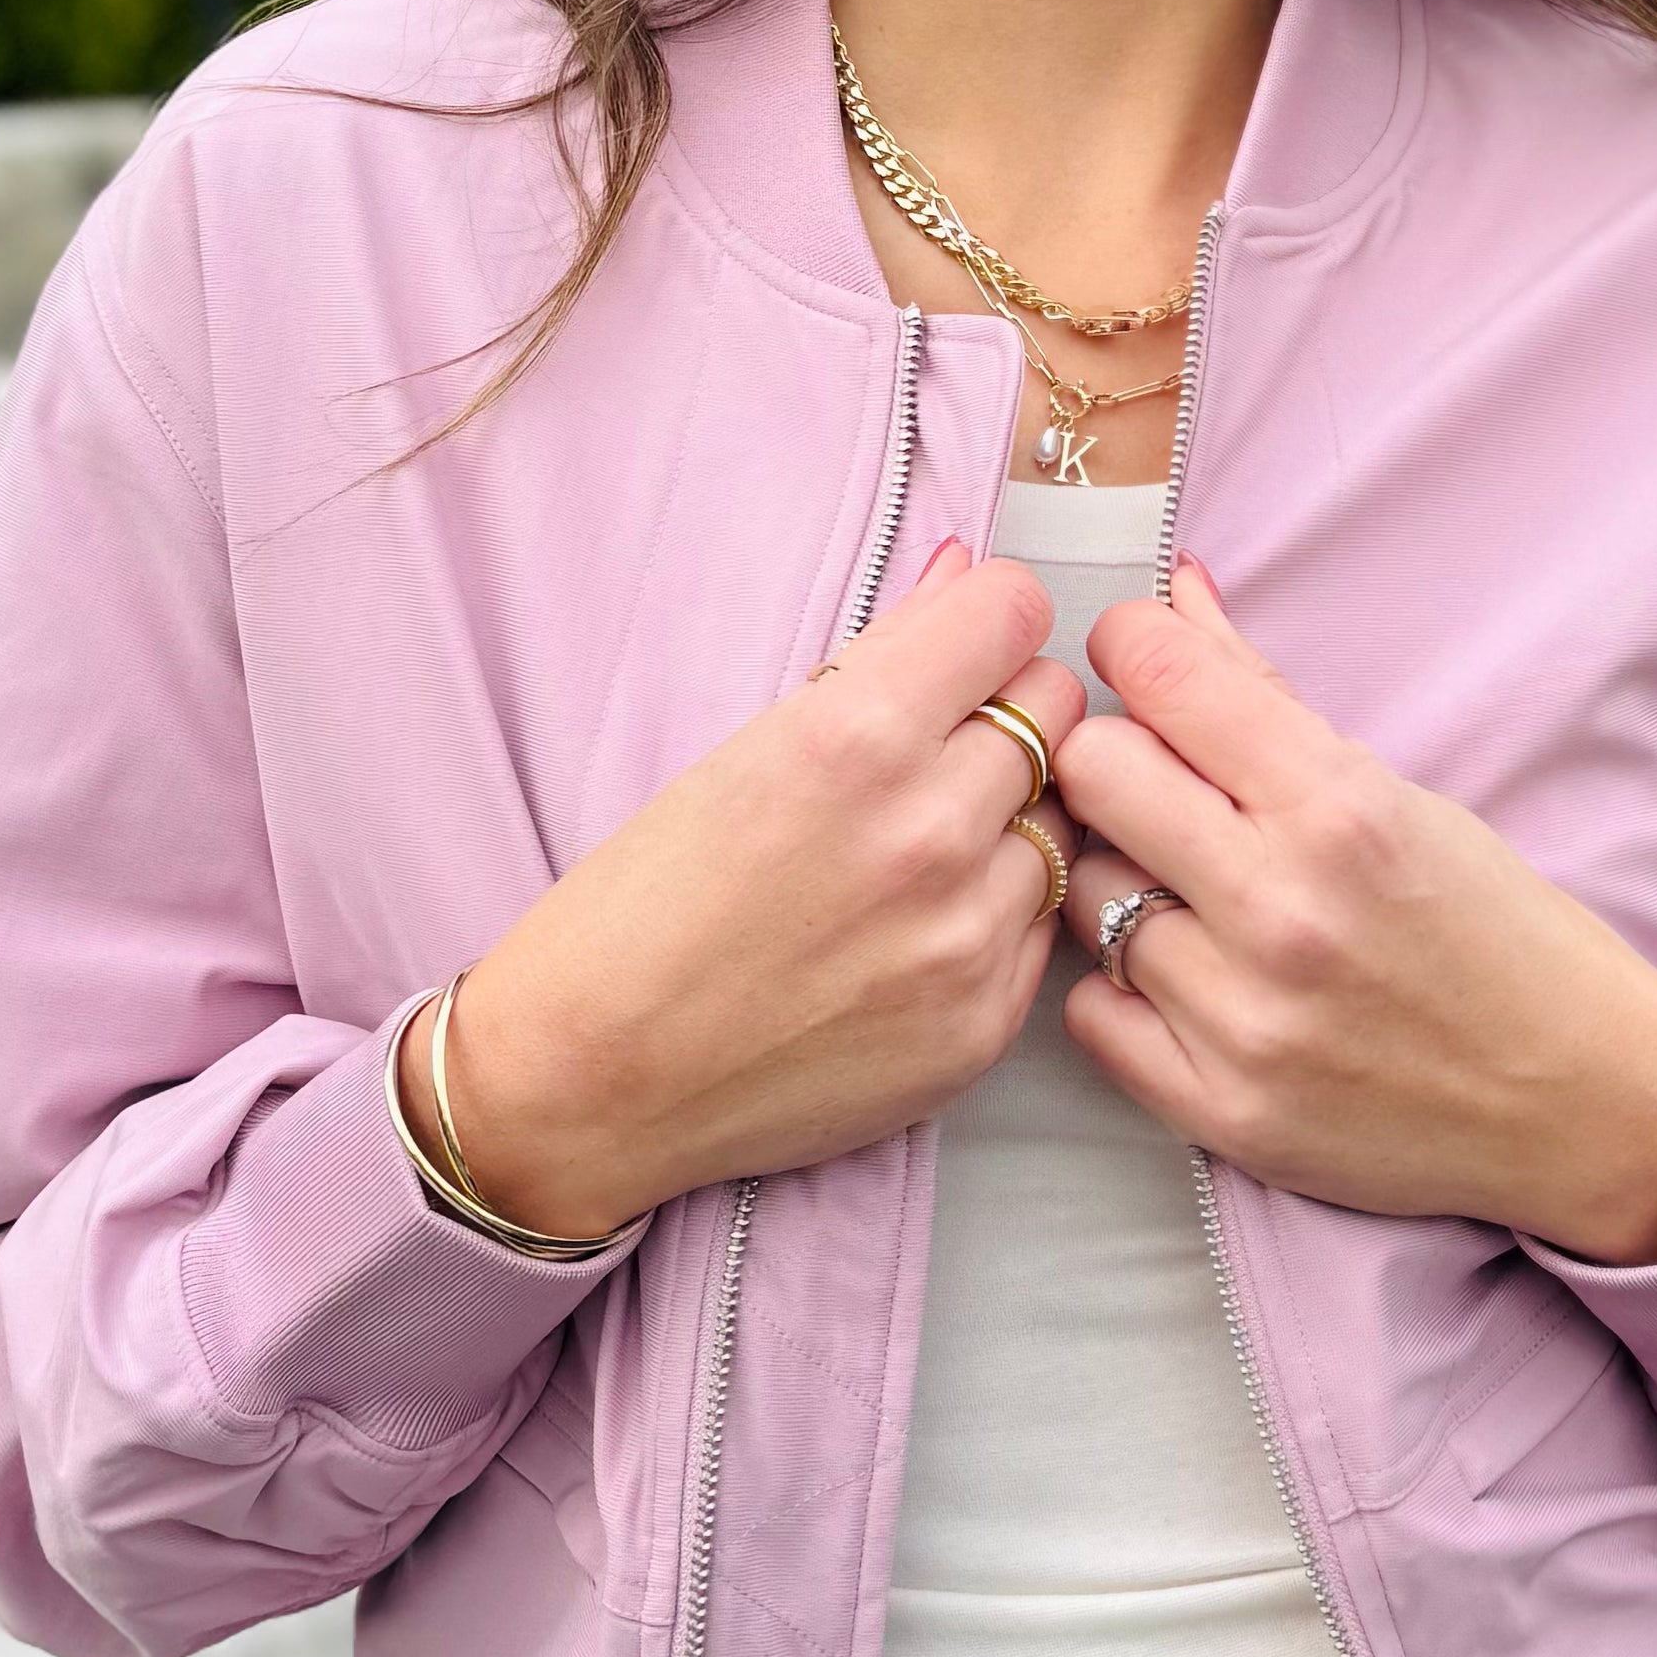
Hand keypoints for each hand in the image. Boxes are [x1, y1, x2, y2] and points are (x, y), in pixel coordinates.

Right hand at [417, 544, 1081, 1238]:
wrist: (593, 1081)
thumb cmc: (641, 906)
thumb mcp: (743, 751)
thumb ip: (880, 657)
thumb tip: (961, 575)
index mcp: (855, 736)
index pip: (1014, 611)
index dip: (987, 622)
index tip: (962, 648)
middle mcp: (930, 829)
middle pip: (1057, 708)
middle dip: (1006, 712)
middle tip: (935, 750)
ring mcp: (967, 935)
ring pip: (1063, 816)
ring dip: (1011, 816)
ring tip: (919, 849)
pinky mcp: (984, 1023)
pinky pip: (1042, 921)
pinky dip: (1000, 908)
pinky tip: (919, 926)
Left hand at [1051, 563, 1656, 1266]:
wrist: (1581, 1104)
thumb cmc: (1501, 937)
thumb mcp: (1405, 797)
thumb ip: (1266, 699)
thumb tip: (1174, 595)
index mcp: (1343, 811)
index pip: (1161, 676)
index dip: (1134, 649)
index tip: (1145, 663)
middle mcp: (1285, 912)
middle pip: (1093, 770)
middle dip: (1117, 759)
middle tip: (1161, 785)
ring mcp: (1246, 1021)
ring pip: (1085, 890)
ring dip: (1128, 881)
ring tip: (1199, 898)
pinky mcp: (1221, 1109)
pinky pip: (1088, 1012)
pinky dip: (1124, 990)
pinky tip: (1192, 981)